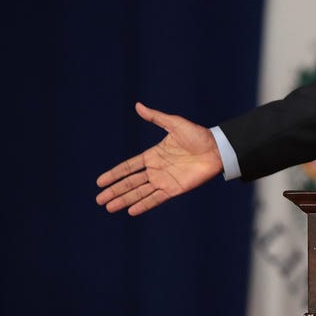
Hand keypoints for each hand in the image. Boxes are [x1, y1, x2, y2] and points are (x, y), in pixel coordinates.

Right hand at [95, 102, 222, 215]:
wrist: (217, 149)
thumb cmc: (198, 135)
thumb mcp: (175, 124)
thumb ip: (156, 117)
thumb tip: (138, 105)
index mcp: (153, 155)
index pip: (129, 167)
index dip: (114, 174)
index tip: (99, 182)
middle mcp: (156, 170)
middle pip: (131, 182)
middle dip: (115, 190)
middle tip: (99, 200)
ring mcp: (165, 180)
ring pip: (140, 192)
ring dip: (124, 200)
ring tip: (109, 207)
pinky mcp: (175, 189)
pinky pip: (156, 199)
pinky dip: (144, 204)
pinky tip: (131, 211)